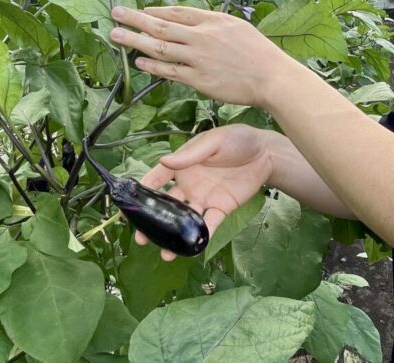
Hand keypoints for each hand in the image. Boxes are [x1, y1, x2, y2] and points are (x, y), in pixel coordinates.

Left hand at [110, 5, 296, 108]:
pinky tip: (138, 62)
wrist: (271, 77)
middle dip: (136, 18)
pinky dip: (152, 66)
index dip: (156, 10)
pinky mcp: (198, 80)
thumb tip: (193, 22)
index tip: (140, 9)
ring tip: (115, 35)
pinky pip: (170, 72)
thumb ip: (213, 23)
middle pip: (162, 25)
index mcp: (212, 21)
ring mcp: (198, 59)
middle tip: (115, 12)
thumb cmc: (258, 52)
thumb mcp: (237, 26)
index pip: (177, 12)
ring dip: (135, 41)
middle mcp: (202, 37)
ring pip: (160, 48)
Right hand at [136, 124, 275, 260]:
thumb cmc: (237, 140)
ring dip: (174, 236)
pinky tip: (191, 249)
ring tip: (165, 253)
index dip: (142, 191)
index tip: (127, 206)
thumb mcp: (213, 141)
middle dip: (153, 223)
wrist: (266, 153)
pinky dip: (200, 236)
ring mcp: (204, 198)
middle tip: (141, 239)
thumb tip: (165, 161)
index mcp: (183, 164)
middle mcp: (189, 184)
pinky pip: (209, 224)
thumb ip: (190, 154)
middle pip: (166, 206)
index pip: (157, 178)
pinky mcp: (221, 208)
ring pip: (185, 220)